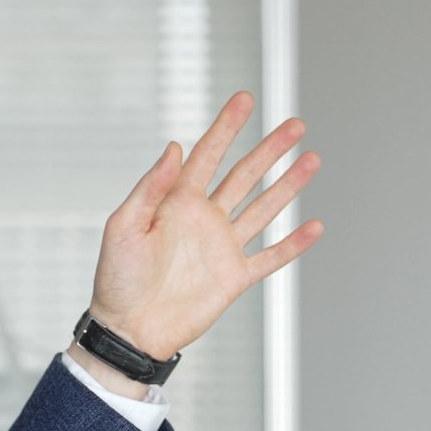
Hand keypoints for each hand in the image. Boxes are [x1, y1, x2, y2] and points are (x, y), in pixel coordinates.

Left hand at [87, 92, 323, 361]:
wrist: (129, 330)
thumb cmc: (117, 279)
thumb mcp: (124, 226)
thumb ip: (151, 187)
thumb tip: (175, 148)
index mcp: (177, 202)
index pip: (208, 155)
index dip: (226, 127)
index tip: (244, 99)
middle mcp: (205, 219)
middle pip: (245, 175)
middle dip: (271, 149)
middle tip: (296, 124)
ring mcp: (222, 247)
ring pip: (263, 208)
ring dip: (288, 185)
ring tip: (311, 159)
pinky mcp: (234, 278)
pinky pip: (270, 257)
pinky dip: (294, 244)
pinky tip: (314, 226)